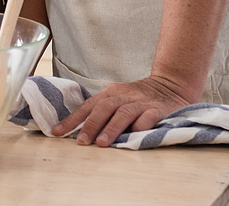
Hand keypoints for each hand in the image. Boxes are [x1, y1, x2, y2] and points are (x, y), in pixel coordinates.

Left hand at [52, 76, 190, 146]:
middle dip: (91, 125)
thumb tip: (77, 131)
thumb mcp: (117, 99)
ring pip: (123, 113)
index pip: (88, 106)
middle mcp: (123, 96)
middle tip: (81, 142)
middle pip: (103, 108)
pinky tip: (133, 136)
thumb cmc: (137, 97)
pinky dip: (140, 127)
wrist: (170, 84)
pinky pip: (148, 118)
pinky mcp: (158, 110)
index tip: (57, 132)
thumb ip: (102, 112)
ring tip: (102, 143)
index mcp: (110, 94)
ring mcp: (140, 102)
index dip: (72, 119)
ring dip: (112, 128)